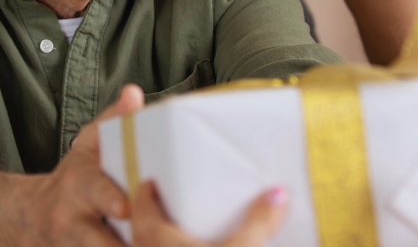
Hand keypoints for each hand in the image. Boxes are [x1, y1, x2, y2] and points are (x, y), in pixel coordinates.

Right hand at [17, 85, 145, 245]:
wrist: (28, 218)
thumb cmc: (70, 180)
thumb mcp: (86, 147)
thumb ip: (112, 121)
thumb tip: (135, 95)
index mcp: (79, 183)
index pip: (94, 190)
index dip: (111, 200)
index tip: (125, 207)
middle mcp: (72, 218)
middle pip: (100, 240)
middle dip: (128, 241)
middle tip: (153, 238)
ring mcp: (74, 246)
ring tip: (154, 246)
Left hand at [132, 181, 286, 246]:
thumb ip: (258, 222)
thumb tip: (278, 193)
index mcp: (153, 235)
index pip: (142, 200)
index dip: (148, 188)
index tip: (157, 178)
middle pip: (138, 225)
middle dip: (152, 214)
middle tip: (172, 203)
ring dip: (153, 240)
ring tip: (177, 232)